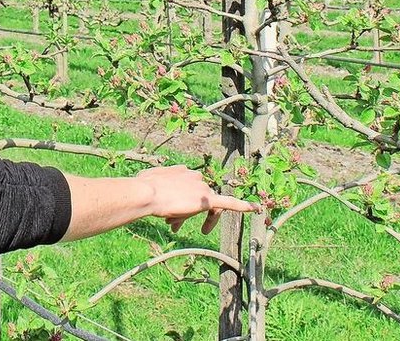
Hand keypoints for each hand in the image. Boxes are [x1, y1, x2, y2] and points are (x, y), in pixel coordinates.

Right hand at [136, 165, 255, 234]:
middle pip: (196, 199)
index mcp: (184, 171)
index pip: (188, 188)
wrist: (147, 193)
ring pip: (203, 207)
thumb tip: (159, 183)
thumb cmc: (144, 187)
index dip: (181, 203)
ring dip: (189, 218)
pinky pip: (228, 203)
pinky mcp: (207, 200)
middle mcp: (196, 177)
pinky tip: (255, 208)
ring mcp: (202, 188)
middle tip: (174, 225)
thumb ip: (158, 180)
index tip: (172, 213)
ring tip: (181, 228)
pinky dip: (243, 205)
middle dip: (184, 213)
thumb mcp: (150, 179)